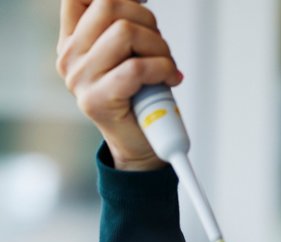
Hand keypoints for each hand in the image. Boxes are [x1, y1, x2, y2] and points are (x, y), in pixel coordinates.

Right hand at [56, 0, 183, 170]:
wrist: (139, 147)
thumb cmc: (139, 99)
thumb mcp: (129, 55)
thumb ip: (125, 28)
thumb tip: (140, 1)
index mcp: (72, 41)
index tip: (141, 5)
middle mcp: (70, 56)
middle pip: (109, 6)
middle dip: (147, 22)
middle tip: (159, 47)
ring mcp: (80, 78)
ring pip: (126, 32)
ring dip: (159, 47)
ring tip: (165, 67)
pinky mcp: (98, 99)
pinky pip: (137, 67)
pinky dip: (164, 69)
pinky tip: (170, 79)